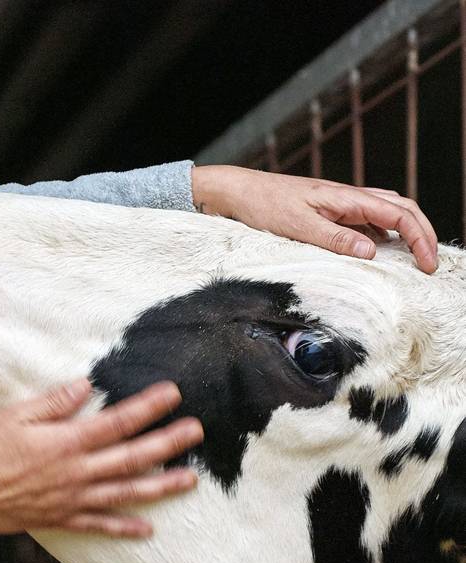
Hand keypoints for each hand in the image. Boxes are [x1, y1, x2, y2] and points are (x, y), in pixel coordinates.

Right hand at [0, 380, 201, 542]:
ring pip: (127, 492)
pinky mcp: (64, 518)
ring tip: (191, 479)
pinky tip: (149, 528)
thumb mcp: (14, 416)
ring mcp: (74, 498)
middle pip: (132, 457)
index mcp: (67, 443)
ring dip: (161, 486)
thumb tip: (86, 386)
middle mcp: (78, 472)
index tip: (172, 394)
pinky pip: (102, 525)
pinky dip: (127, 527)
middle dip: (168, 442)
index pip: (117, 421)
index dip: (147, 407)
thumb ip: (54, 403)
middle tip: (196, 431)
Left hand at [191, 165, 438, 273]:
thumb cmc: (265, 205)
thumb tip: (372, 252)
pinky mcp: (329, 211)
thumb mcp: (299, 226)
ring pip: (386, 212)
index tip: (427, 264)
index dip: (420, 238)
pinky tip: (378, 251)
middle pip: (401, 209)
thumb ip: (335, 239)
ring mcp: (340, 203)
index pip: (399, 214)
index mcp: (346, 197)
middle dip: (422, 233)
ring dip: (405, 231)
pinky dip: (381, 234)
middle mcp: (348, 197)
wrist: (239, 191)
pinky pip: (365, 220)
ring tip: (413, 258)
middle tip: (429, 263)